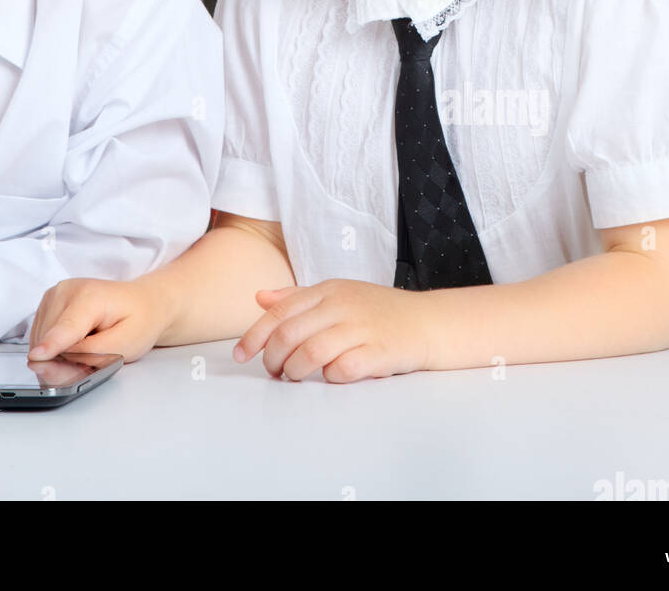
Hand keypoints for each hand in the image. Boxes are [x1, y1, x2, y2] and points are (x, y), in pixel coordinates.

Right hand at [28, 274, 174, 362]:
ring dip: (56, 349)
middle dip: (61, 355)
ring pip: (40, 336)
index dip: (52, 345)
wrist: (141, 302)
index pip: (67, 327)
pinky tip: (75, 338)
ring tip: (86, 341)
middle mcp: (68, 290)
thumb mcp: (124, 344)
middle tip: (90, 355)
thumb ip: (91, 353)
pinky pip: (40, 333)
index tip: (36, 357)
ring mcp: (55, 293)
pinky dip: (53, 342)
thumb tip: (59, 358)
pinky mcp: (49, 301)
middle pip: (49, 337)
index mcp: (91, 297)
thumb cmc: (137, 321)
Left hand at [233, 279, 431, 382]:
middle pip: (290, 333)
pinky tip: (330, 377)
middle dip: (272, 357)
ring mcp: (361, 328)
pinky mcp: (379, 352)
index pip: (281, 311)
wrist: (428, 321)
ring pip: (311, 352)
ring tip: (294, 377)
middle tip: (272, 371)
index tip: (240, 354)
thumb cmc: (378, 311)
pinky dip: (329, 377)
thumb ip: (297, 297)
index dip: (255, 335)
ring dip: (295, 370)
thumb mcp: (337, 294)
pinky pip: (343, 369)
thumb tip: (260, 297)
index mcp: (328, 290)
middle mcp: (342, 305)